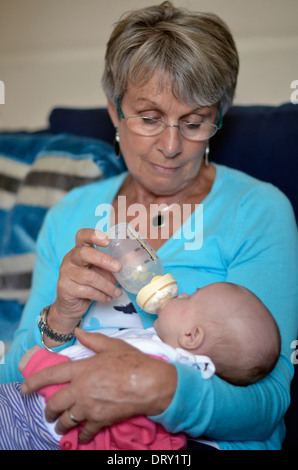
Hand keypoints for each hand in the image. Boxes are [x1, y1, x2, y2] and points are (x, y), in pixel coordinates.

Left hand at [21, 329, 176, 443]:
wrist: (150, 383)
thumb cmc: (133, 362)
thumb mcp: (112, 345)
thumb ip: (92, 339)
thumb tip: (78, 331)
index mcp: (82, 369)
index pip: (52, 375)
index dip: (35, 382)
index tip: (25, 388)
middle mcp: (81, 389)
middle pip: (55, 403)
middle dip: (48, 410)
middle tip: (47, 413)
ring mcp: (89, 406)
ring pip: (66, 419)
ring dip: (61, 424)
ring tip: (61, 426)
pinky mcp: (100, 419)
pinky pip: (85, 431)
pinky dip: (82, 436)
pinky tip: (81, 437)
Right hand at [46, 229, 122, 341]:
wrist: (71, 305)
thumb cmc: (88, 284)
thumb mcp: (101, 272)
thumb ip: (112, 266)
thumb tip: (131, 261)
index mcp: (79, 250)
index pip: (82, 236)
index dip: (94, 235)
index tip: (108, 241)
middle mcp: (70, 259)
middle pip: (84, 253)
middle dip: (103, 260)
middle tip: (118, 267)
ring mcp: (66, 273)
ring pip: (89, 276)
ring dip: (107, 285)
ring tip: (117, 292)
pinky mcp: (65, 288)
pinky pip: (87, 291)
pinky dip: (101, 295)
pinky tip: (107, 298)